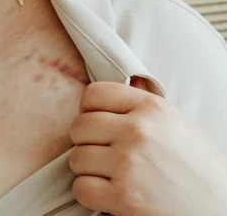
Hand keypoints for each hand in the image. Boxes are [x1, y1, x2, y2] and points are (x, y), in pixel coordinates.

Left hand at [68, 78, 226, 215]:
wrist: (221, 208)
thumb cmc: (199, 166)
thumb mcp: (176, 122)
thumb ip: (143, 104)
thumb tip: (123, 84)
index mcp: (151, 107)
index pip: (93, 94)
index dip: (88, 110)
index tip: (97, 125)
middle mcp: (137, 130)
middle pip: (79, 126)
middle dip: (85, 142)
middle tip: (101, 153)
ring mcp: (129, 163)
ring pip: (76, 158)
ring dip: (87, 170)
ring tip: (107, 174)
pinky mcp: (124, 198)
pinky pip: (81, 188)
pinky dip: (88, 193)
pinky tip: (106, 194)